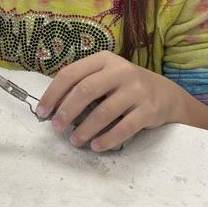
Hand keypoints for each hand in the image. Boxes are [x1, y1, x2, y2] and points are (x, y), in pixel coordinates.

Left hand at [35, 52, 181, 151]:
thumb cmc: (125, 87)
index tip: (42, 112)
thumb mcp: (105, 76)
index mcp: (104, 60)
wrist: (166, 95)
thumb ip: (82, 85)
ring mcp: (137, 90)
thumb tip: (51, 108)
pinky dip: (107, 139)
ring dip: (85, 129)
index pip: (71, 73)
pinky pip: (125, 128)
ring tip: (75, 140)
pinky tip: (96, 146)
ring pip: (104, 112)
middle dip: (66, 111)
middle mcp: (121, 71)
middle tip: (56, 128)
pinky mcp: (149, 110)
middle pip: (86, 90)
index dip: (53, 94)